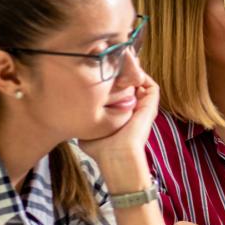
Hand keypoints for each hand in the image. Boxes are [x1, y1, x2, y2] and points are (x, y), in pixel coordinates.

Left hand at [79, 73, 159, 192]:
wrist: (117, 155)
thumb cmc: (101, 148)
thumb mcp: (88, 130)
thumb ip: (84, 119)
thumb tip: (72, 111)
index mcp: (122, 114)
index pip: (120, 92)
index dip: (111, 82)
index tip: (97, 77)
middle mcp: (134, 108)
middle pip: (132, 85)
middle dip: (122, 75)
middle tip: (109, 69)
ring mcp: (144, 106)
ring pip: (143, 84)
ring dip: (134, 76)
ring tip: (119, 72)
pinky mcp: (150, 105)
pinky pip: (152, 86)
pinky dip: (142, 79)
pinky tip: (126, 79)